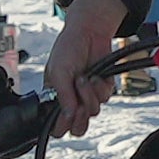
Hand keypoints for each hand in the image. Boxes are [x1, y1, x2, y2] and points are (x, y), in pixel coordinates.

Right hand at [39, 0, 133, 137]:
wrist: (89, 32)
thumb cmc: (68, 48)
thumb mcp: (58, 71)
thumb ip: (62, 96)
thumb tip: (68, 116)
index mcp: (54, 98)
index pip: (57, 125)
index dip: (62, 125)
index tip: (65, 114)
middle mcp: (71, 100)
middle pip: (78, 127)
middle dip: (80, 117)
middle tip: (78, 104)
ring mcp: (87, 95)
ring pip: (92, 112)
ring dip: (89, 95)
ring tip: (83, 78)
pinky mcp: (102, 89)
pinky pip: (105, 99)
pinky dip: (100, 88)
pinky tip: (94, 76)